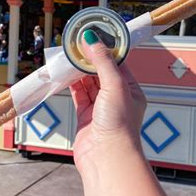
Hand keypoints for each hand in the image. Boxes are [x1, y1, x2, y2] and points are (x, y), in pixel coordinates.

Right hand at [69, 30, 146, 174]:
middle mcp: (116, 98)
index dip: (105, 50)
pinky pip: (78, 95)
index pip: (118, 63)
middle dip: (89, 59)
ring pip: (88, 83)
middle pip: (101, 72)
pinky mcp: (85, 116)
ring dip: (78, 70)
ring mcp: (100, 108)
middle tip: (76, 44)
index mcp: (130, 90)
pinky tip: (65, 74)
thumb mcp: (115, 86)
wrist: (107, 158)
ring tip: (69, 56)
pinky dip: (71, 84)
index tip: (92, 37)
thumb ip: (103, 62)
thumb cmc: (120, 126)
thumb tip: (93, 40)